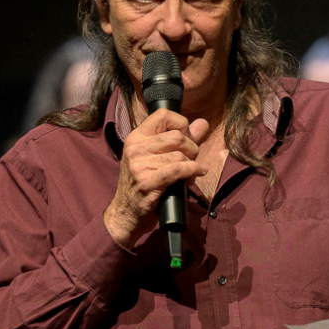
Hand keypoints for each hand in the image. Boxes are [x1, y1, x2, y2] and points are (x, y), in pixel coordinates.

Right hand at [104, 108, 210, 248]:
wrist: (125, 214)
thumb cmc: (143, 184)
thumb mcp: (156, 157)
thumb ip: (181, 140)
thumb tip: (203, 123)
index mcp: (135, 137)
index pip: (163, 115)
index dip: (182, 124)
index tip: (187, 138)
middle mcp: (135, 148)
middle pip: (177, 136)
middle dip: (192, 149)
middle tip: (191, 160)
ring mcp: (139, 165)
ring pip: (180, 155)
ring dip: (192, 165)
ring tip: (190, 174)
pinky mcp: (147, 182)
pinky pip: (178, 169)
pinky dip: (193, 171)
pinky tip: (196, 175)